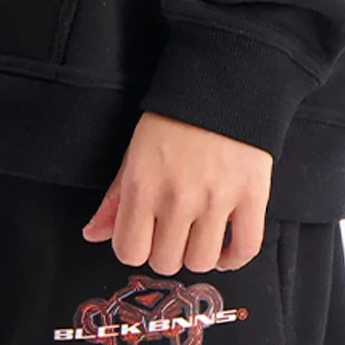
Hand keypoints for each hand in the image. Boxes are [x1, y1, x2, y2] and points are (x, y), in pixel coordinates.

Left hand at [81, 112, 271, 274]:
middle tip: (174, 230)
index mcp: (142, 184)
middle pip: (166, 262)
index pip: (130, 251)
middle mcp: (178, 197)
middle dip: (167, 250)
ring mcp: (217, 199)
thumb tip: (92, 234)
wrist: (223, 82)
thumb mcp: (134, 150)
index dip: (136, 246)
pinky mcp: (252, 196)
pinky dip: (234, 257)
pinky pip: (245, 249)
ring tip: (199, 234)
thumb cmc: (174, 117)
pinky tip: (226, 246)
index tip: (145, 234)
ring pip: (202, 261)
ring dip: (198, 253)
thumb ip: (114, 197)